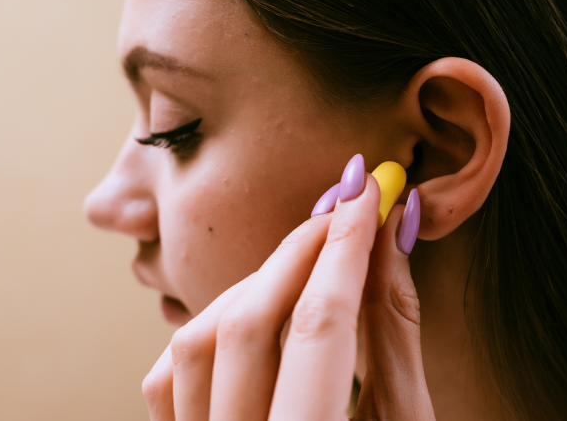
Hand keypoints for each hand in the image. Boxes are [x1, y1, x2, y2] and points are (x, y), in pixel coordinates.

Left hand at [141, 171, 435, 420]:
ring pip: (198, 340)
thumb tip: (388, 242)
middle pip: (249, 323)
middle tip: (342, 207)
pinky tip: (252, 310)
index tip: (366, 192)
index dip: (346, 249)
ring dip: (255, 282)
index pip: (321, 327)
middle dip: (300, 250)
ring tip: (308, 258)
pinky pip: (171, 374)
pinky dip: (210, 326)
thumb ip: (395, 334)